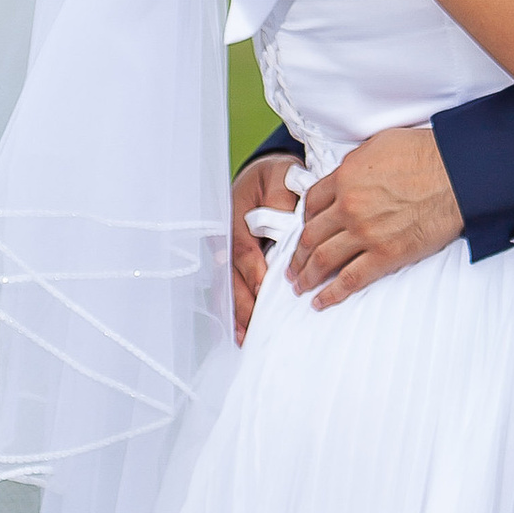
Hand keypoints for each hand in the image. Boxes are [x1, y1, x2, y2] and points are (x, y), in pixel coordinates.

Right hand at [227, 153, 296, 342]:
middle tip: (254, 328)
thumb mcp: (280, 177)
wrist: (266, 175)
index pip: (243, 250)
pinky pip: (230, 287)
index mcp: (236, 217)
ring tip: (244, 337)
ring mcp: (225, 252)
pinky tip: (241, 329)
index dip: (253, 272)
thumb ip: (282, 199)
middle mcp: (226, 238)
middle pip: (231, 276)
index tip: (264, 290)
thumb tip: (288, 223)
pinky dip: (235, 308)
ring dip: (236, 312)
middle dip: (243, 303)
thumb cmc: (276, 178)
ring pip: (228, 286)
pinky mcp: (231, 262)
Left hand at [287, 125, 462, 306]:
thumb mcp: (380, 144)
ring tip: (299, 285)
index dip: (304, 219)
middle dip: (297, 254)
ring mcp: (365, 233)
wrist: (458, 174)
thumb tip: (348, 174)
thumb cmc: (426, 154)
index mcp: (345, 177)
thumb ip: (357, 163)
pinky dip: (332, 293)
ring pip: (323, 259)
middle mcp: (348, 207)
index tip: (304, 230)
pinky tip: (320, 301)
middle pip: (310, 234)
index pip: (312, 202)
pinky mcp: (385, 255)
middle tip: (292, 266)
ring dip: (307, 275)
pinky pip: (350, 279)